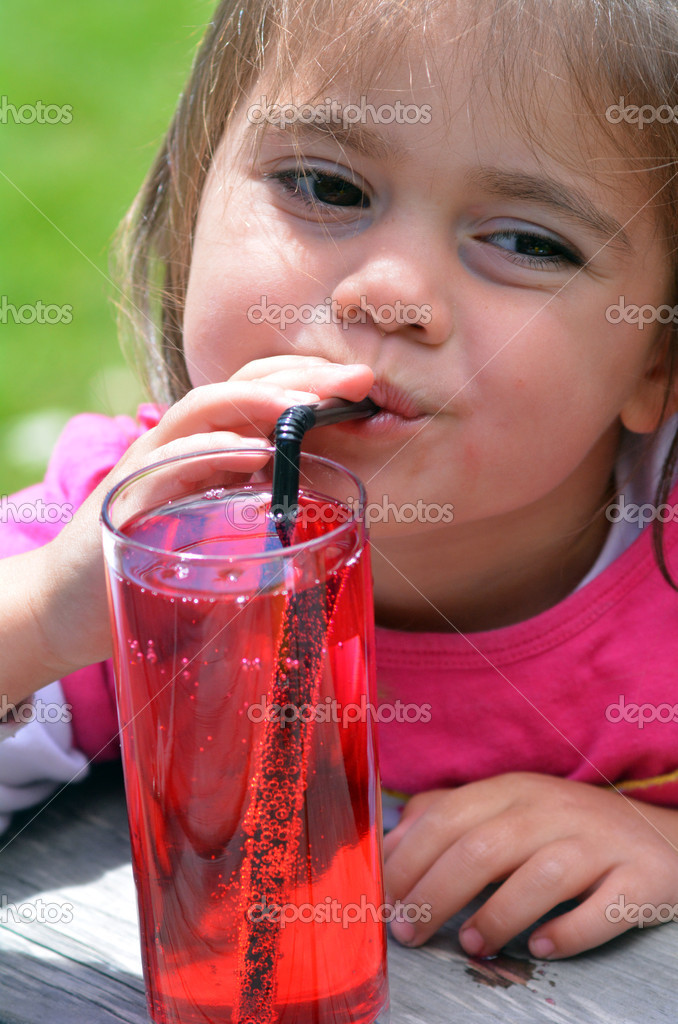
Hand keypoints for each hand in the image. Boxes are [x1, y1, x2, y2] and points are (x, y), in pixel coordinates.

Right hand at [16, 356, 373, 690]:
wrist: (67, 606)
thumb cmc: (151, 572)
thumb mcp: (216, 536)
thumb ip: (257, 510)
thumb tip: (325, 506)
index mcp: (208, 449)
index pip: (261, 397)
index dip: (310, 383)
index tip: (363, 386)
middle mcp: (180, 444)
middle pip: (240, 388)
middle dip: (300, 377)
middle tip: (357, 379)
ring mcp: (150, 463)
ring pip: (204, 409)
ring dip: (258, 401)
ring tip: (306, 402)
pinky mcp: (125, 493)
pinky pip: (168, 459)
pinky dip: (208, 450)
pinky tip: (247, 451)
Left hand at [382, 772, 677, 958]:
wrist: (662, 836)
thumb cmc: (568, 827)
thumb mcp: (509, 806)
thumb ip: (449, 815)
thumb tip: (392, 842)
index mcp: (515, 791)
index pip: (448, 818)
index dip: (409, 860)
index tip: (383, 899)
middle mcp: (554, 811)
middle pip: (483, 848)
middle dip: (436, 893)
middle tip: (409, 932)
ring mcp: (598, 844)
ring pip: (540, 876)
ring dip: (496, 915)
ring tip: (470, 945)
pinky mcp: (639, 879)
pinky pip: (603, 909)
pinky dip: (569, 932)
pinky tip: (540, 946)